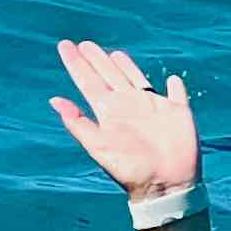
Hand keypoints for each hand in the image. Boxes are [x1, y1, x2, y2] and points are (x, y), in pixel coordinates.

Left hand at [50, 40, 201, 200]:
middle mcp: (127, 106)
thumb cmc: (130, 170)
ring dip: (125, 66)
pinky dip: (175, 86)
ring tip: (113, 54)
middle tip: (84, 44)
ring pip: (135, 78)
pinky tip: (173, 80)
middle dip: (96, 59)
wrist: (165, 185)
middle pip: (109, 75)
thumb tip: (54, 100)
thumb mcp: (99, 146)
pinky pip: (176, 94)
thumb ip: (78, 123)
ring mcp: (152, 107)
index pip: (88, 82)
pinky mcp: (177, 111)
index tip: (64, 46)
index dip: (77, 64)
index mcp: (109, 112)